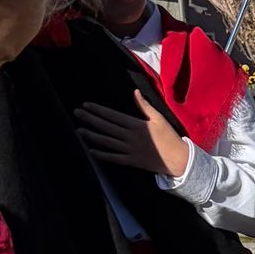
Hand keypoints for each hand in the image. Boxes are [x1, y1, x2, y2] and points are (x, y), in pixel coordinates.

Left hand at [74, 86, 191, 181]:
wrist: (178, 160)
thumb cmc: (170, 137)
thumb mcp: (159, 119)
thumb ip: (145, 106)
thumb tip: (135, 92)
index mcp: (136, 125)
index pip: (112, 116)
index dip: (98, 110)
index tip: (86, 105)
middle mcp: (130, 137)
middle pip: (106, 127)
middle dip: (90, 119)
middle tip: (76, 113)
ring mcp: (130, 150)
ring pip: (107, 142)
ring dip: (92, 136)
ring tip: (79, 130)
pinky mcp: (132, 161)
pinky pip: (114, 158)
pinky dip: (102, 154)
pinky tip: (91, 150)